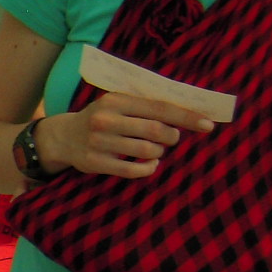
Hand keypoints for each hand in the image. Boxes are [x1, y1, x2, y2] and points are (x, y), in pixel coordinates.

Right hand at [40, 93, 215, 179]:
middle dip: (172, 137)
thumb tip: (189, 111)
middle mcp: (105, 120)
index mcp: (115, 100)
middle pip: (155, 131)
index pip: (159, 108)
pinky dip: (149, 169)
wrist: (63, 137)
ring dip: (159, 153)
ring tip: (154, 150)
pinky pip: (133, 170)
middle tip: (172, 139)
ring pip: (147, 151)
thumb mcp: (118, 103)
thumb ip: (146, 104)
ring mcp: (99, 143)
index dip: (186, 117)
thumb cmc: (102, 117)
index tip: (208, 124)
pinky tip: (149, 164)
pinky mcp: (95, 163)